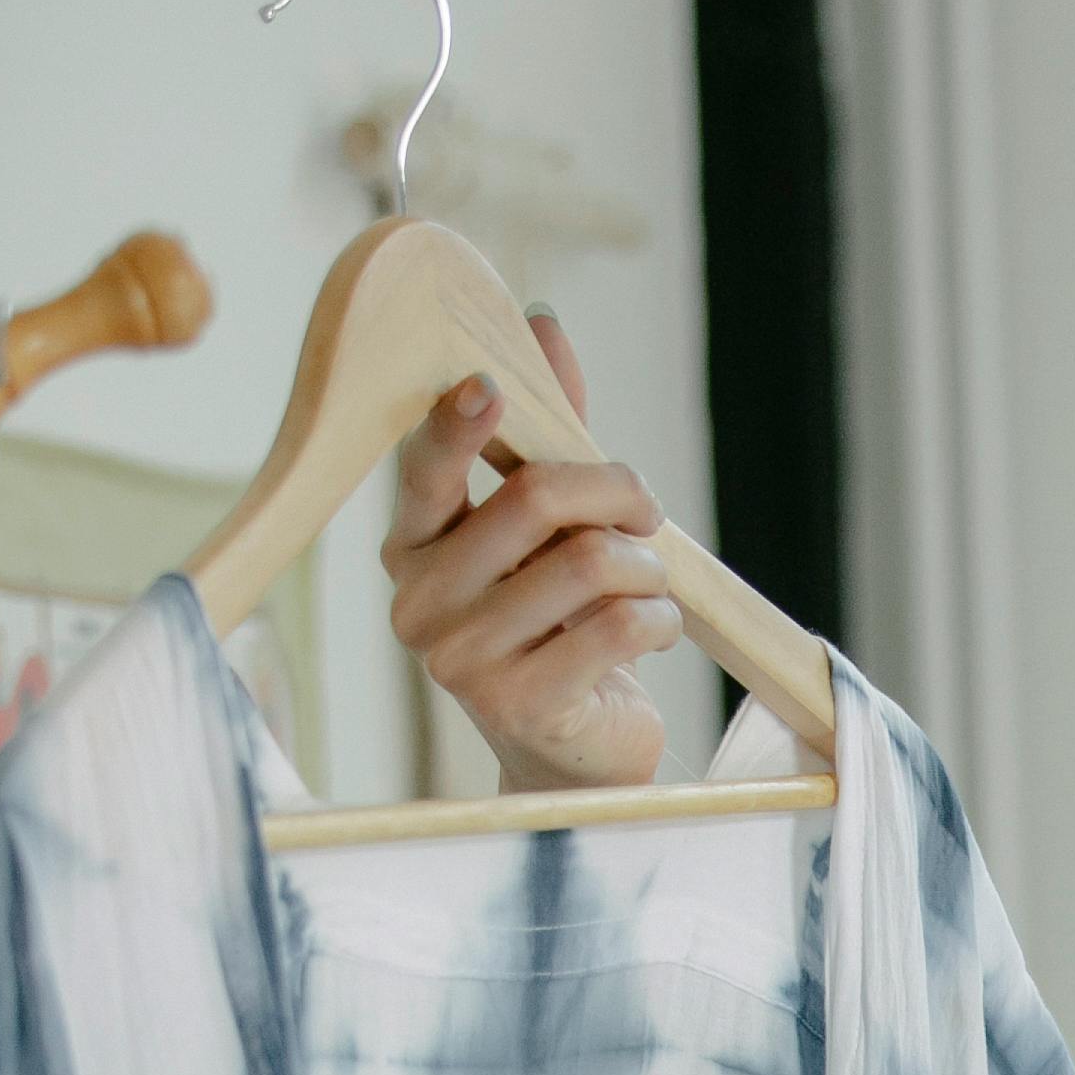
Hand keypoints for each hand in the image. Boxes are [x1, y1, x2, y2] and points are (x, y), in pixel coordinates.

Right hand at [383, 307, 679, 795]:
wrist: (575, 750)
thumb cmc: (560, 625)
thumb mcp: (553, 528)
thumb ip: (547, 432)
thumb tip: (540, 324)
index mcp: (414, 546)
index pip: (423, 472)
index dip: (456, 424)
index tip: (491, 384)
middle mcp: (421, 601)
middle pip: (535, 499)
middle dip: (616, 490)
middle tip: (646, 511)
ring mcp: (462, 659)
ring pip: (590, 561)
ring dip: (645, 565)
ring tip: (647, 585)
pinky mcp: (520, 704)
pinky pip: (620, 625)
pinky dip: (660, 617)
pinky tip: (654, 630)